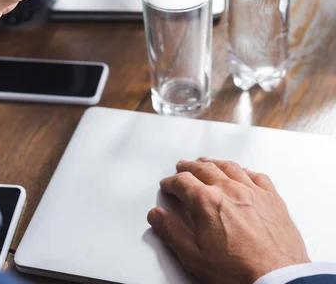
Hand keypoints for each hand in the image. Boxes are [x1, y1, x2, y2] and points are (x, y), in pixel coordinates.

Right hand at [148, 158, 309, 283]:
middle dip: (190, 167)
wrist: (278, 279)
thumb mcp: (194, 257)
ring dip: (215, 163)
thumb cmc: (239, 272)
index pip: (183, 182)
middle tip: (183, 167)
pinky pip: (257, 176)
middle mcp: (229, 189)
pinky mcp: (272, 198)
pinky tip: (243, 173)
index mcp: (207, 201)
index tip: (168, 185)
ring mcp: (253, 191)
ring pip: (230, 167)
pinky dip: (245, 171)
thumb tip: (157, 216)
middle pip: (205, 169)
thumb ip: (172, 232)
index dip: (171, 182)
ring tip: (207, 163)